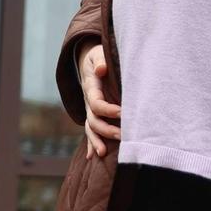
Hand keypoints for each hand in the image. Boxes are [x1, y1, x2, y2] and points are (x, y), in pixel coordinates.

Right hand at [76, 40, 120, 158]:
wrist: (89, 60)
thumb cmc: (98, 55)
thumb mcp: (98, 53)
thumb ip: (100, 60)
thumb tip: (102, 70)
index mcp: (91, 87)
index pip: (96, 104)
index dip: (108, 110)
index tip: (122, 112)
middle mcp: (88, 101)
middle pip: (93, 120)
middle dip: (106, 130)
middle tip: (122, 136)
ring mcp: (89, 109)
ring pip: (90, 128)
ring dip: (96, 141)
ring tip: (103, 153)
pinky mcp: (92, 114)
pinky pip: (90, 130)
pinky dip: (90, 143)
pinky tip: (92, 157)